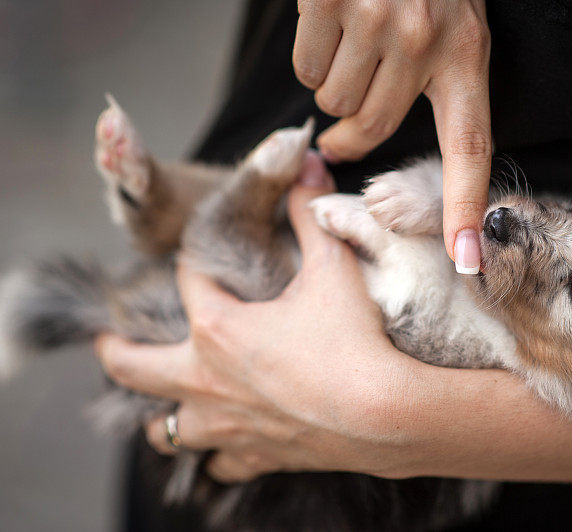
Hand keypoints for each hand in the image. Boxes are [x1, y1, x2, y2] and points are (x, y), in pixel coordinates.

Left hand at [94, 170, 417, 482]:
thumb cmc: (354, 340)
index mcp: (217, 328)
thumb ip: (311, 213)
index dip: (197, 257)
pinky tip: (225, 449)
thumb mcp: (333, 267)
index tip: (207, 251)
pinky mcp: (258, 456)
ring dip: (161, 414)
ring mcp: (228, 425)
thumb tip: (306, 164)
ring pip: (167, 430)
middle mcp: (207, 380)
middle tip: (106, 342)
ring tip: (161, 408)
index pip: (188, 279)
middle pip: (135, 369)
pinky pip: (221, 465)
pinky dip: (217, 455)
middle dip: (116, 352)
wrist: (386, 414)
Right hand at [294, 0, 490, 271]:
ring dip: (331, 86)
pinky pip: (306, 71)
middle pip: (373, 129)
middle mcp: (425, 42)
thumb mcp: (452, 18)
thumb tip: (361, 140)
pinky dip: (310, 58)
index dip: (466, 209)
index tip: (468, 261)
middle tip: (340, 132)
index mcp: (466, 53)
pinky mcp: (332, 3)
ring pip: (334, 103)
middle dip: (349, 136)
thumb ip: (432, 76)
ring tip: (350, 42)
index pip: (470, 147)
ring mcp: (378, 22)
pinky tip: (330, 22)